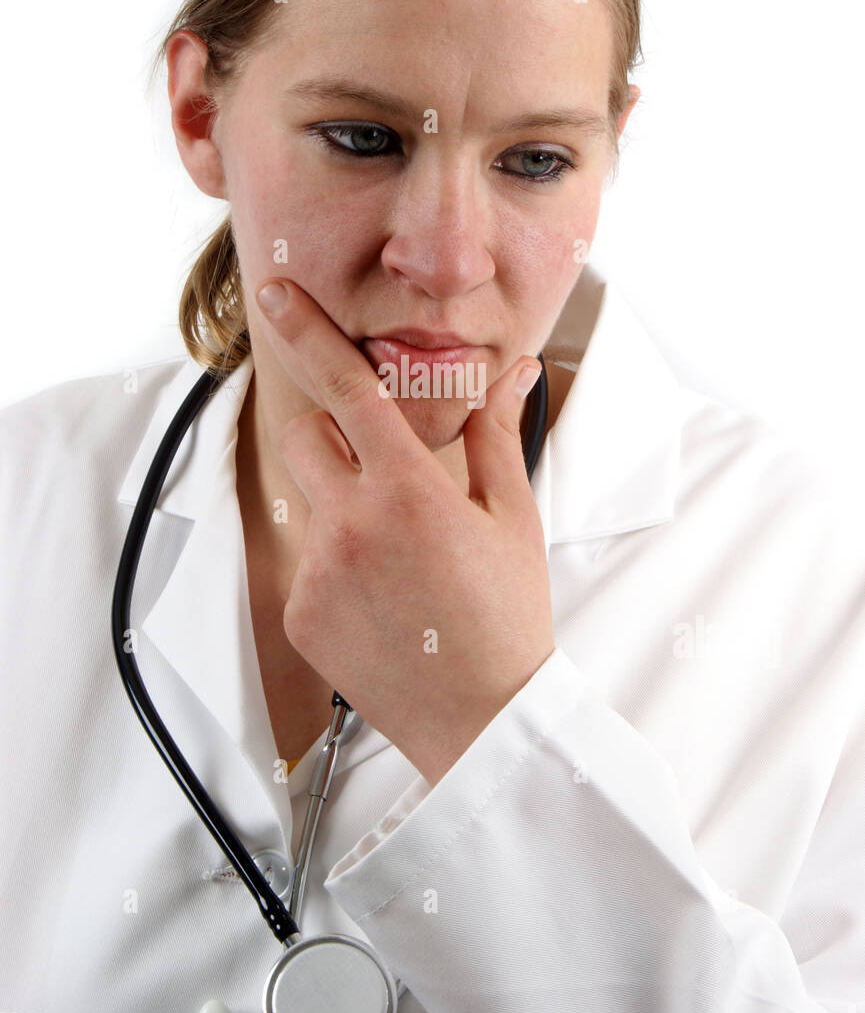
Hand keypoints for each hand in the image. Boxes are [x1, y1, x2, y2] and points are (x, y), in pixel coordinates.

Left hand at [254, 278, 555, 785]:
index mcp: (410, 489)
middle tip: (383, 474)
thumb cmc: (508, 616)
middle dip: (334, 436)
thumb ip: (496, 435)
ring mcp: (319, 572)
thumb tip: (514, 373)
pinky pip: (306, 562)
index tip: (277, 294)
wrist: (484, 718)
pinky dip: (336, 567)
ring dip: (340, 504)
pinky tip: (383, 600)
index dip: (308, 332)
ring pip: (308, 500)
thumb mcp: (512, 518)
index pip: (347, 388)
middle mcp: (353, 523)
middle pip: (305, 435)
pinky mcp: (299, 613)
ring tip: (396, 557)